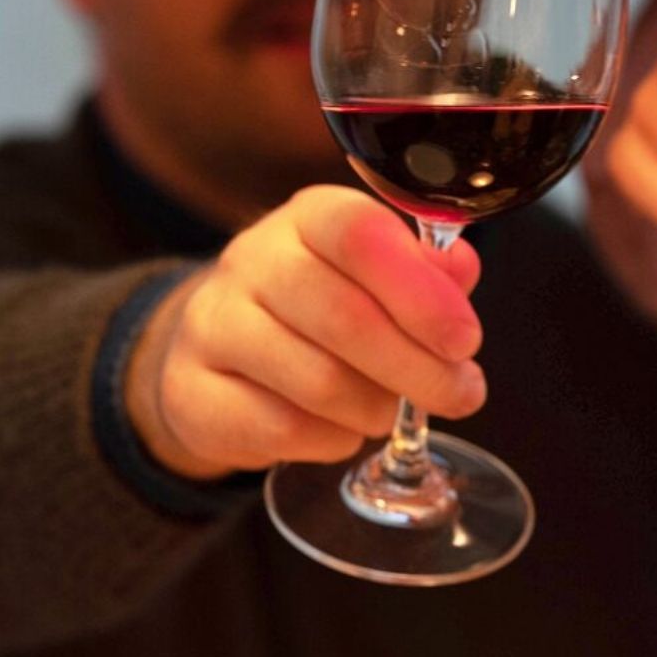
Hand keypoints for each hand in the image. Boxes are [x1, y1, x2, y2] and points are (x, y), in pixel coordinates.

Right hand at [126, 186, 486, 479]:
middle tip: (461, 394)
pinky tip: (344, 428)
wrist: (223, 351)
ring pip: (317, 380)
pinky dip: (333, 439)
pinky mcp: (191, 391)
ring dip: (377, 407)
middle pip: (344, 317)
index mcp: (310, 217)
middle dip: (418, 367)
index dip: (422, 293)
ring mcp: (212, 324)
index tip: (465, 340)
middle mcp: (252, 260)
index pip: (361, 235)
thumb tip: (459, 273)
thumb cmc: (326, 306)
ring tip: (392, 410)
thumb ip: (429, 273)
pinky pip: (281, 429)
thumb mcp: (381, 275)